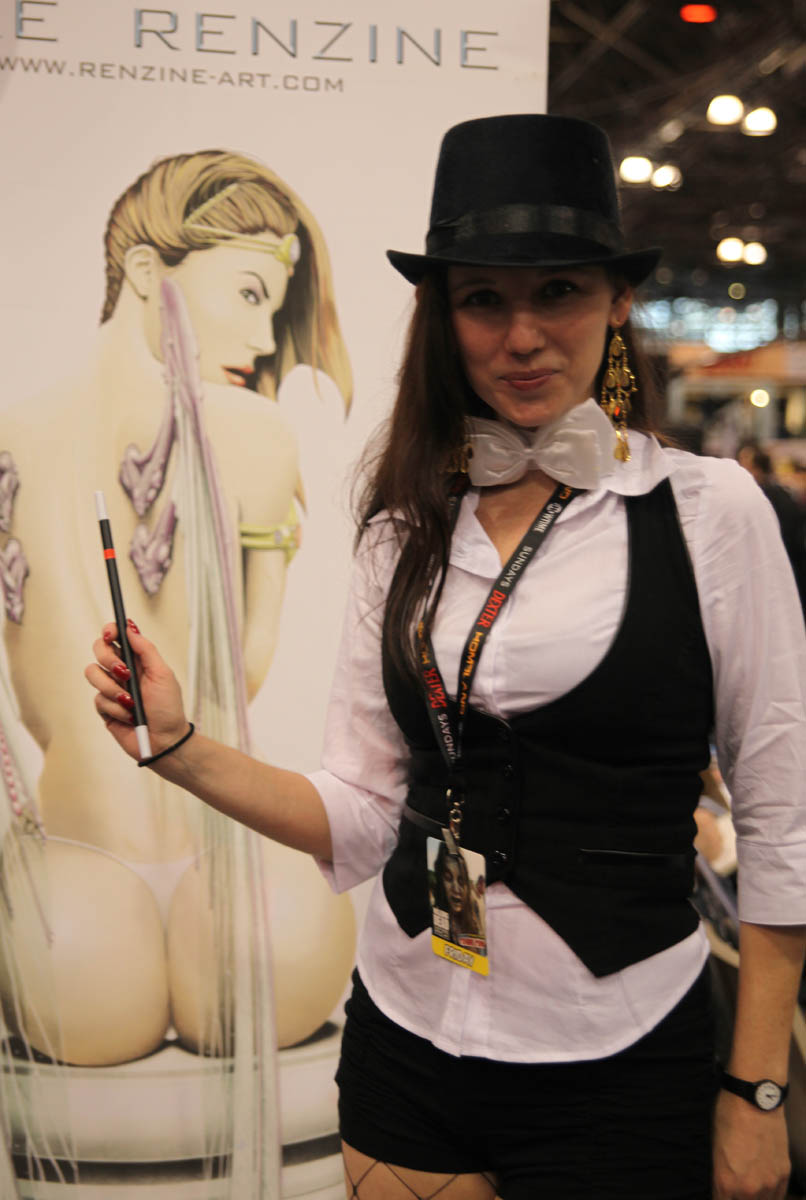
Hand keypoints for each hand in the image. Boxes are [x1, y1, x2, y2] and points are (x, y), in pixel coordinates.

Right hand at [85, 620, 187, 761]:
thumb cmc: (168, 708)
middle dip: (109, 660)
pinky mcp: (104, 707)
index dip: (110, 631)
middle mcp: (122, 671)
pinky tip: (129, 716)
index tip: (110, 634)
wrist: (164, 741)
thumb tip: (129, 627)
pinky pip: (98, 699)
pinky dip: (115, 708)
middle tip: (125, 674)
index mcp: (138, 660)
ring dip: (112, 688)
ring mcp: (111, 688)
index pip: (116, 637)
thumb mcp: (162, 674)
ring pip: (92, 673)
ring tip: (130, 702)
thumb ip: (146, 650)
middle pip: (99, 650)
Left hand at [712, 1090, 789, 1198]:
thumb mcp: (714, 1147)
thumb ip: (720, 1174)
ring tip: (748, 1191)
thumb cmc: (729, 1116)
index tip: (721, 1195)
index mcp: (725, 1182)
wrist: (754, 1098)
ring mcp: (769, 1183)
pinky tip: (764, 1191)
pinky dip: (770, 1195)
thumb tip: (723, 1187)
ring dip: (755, 1199)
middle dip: (735, 1198)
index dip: (720, 1199)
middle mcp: (749, 1188)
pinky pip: (778, 1196)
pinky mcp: (783, 1174)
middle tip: (733, 1191)